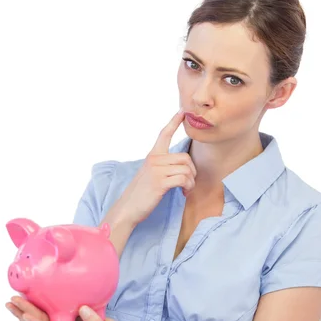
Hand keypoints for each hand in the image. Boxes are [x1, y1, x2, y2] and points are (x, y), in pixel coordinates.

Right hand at [112, 108, 196, 225]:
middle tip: (188, 183)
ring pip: (186, 168)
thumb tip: (181, 168)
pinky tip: (183, 193)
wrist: (128, 209)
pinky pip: (183, 179)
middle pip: (185, 157)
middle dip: (192, 171)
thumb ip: (162, 167)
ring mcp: (156, 170)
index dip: (174, 121)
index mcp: (152, 156)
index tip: (182, 111)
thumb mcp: (149, 175)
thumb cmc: (140, 195)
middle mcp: (154, 159)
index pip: (163, 134)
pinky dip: (187, 187)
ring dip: (191, 181)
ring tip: (186, 189)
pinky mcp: (160, 182)